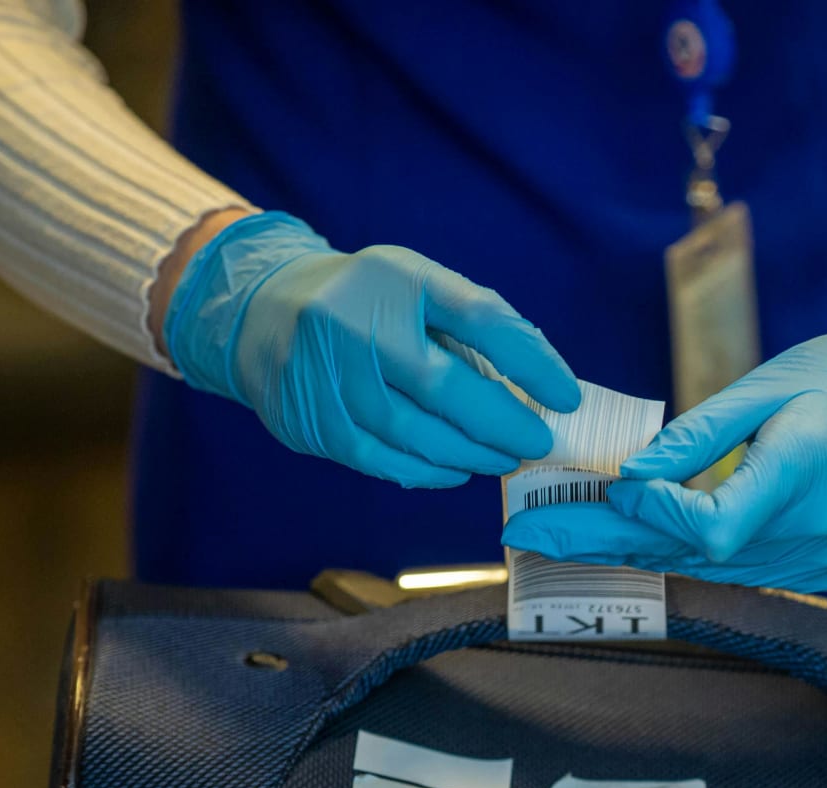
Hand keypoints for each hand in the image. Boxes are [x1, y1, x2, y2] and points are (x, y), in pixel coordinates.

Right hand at [163, 211, 578, 486]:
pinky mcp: (311, 421)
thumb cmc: (366, 302)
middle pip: (444, 387)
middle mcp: (355, 322)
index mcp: (396, 277)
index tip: (567, 397)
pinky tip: (456, 470)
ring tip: (503, 458)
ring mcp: (326, 375)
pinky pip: (381, 459)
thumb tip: (544, 381)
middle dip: (503, 424)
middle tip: (537, 442)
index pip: (478, 317)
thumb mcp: (416, 286)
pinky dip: (428, 472)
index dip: (530, 361)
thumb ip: (474, 324)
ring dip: (471, 454)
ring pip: (414, 433)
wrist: (259, 310)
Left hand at [501, 276, 826, 591]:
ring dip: (640, 552)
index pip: (709, 528)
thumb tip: (629, 476)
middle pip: (694, 557)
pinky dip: (689, 553)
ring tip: (566, 536)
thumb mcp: (770, 385)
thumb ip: (699, 437)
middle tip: (529, 533)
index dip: (649, 516)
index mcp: (806, 472)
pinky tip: (638, 540)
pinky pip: (744, 570)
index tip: (603, 488)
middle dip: (606, 541)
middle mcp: (819, 530)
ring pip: (713, 570)